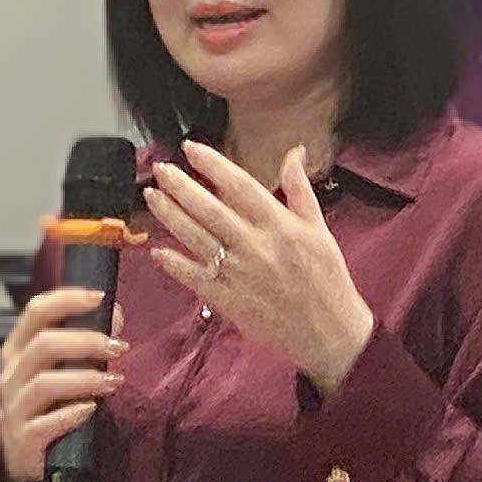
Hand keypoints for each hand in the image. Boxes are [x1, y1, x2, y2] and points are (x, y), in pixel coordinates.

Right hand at [0, 285, 128, 481]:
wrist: (25, 458)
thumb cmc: (48, 405)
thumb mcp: (61, 368)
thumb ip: (84, 341)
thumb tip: (115, 315)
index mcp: (18, 349)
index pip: (36, 311)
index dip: (67, 299)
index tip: (99, 298)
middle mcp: (11, 375)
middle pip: (43, 345)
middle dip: (86, 341)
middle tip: (117, 347)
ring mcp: (14, 408)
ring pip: (45, 383)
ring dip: (85, 378)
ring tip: (114, 381)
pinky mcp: (23, 439)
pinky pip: (46, 423)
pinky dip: (72, 413)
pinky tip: (92, 408)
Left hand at [147, 141, 374, 393]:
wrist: (329, 332)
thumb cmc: (326, 277)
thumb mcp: (319, 228)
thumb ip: (300, 189)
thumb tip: (294, 152)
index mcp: (279, 224)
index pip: (240, 186)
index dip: (213, 164)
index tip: (190, 148)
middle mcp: (255, 245)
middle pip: (210, 210)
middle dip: (181, 186)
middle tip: (160, 169)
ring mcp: (238, 274)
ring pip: (197, 239)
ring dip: (171, 216)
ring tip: (152, 196)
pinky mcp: (228, 300)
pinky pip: (195, 278)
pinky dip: (174, 264)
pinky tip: (156, 250)